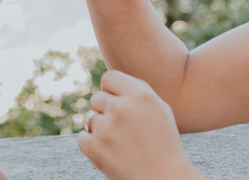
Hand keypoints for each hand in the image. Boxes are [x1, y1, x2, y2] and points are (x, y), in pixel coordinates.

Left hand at [77, 71, 200, 179]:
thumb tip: (109, 81)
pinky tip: (112, 154)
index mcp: (140, 94)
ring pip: (89, 119)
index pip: (109, 78)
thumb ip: (135, 91)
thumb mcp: (159, 109)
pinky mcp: (94, 146)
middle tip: (124, 131)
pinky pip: (83, 137)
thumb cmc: (164, 144)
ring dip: (100, 130)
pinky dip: (93, 146)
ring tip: (121, 145)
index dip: (112, 91)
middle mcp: (121, 107)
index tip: (118, 104)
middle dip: (106, 112)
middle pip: (97, 98)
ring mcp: (106, 127)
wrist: (165, 179)